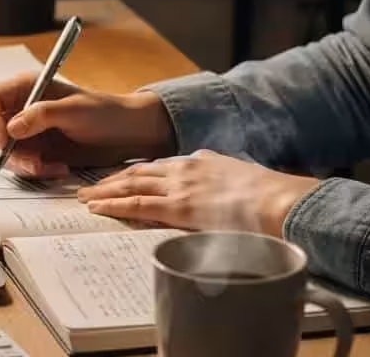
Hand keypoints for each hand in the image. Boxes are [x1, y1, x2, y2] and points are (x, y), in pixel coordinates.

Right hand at [0, 72, 175, 176]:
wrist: (127, 134)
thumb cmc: (105, 112)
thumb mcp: (75, 110)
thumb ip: (42, 115)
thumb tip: (11, 128)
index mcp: (26, 87)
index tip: (4, 142)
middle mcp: (21, 108)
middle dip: (8, 151)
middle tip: (34, 162)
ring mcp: (27, 131)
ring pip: (5, 152)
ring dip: (25, 165)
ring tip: (52, 167)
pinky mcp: (36, 150)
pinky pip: (22, 165)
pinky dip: (37, 171)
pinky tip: (59, 168)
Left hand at [77, 150, 318, 236]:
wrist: (283, 202)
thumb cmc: (273, 198)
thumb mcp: (244, 183)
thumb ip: (225, 185)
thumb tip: (220, 199)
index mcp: (204, 161)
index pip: (161, 166)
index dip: (139, 173)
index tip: (123, 178)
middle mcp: (187, 169)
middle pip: (140, 172)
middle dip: (114, 179)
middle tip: (92, 186)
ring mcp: (181, 186)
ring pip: (132, 185)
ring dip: (105, 190)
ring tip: (86, 197)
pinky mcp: (179, 207)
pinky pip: (138, 205)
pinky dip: (114, 205)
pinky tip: (97, 207)